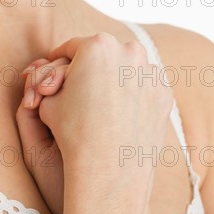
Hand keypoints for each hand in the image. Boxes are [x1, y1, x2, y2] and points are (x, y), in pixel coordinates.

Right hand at [23, 33, 173, 213]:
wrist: (109, 168)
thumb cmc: (74, 132)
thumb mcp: (49, 100)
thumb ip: (53, 78)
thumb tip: (59, 74)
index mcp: (97, 45)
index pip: (71, 47)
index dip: (59, 61)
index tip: (55, 73)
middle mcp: (129, 50)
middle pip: (102, 53)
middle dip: (90, 68)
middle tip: (78, 88)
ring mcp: (151, 72)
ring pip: (126, 68)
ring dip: (113, 79)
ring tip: (99, 104)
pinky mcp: (164, 93)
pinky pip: (143, 87)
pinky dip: (133, 95)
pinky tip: (119, 115)